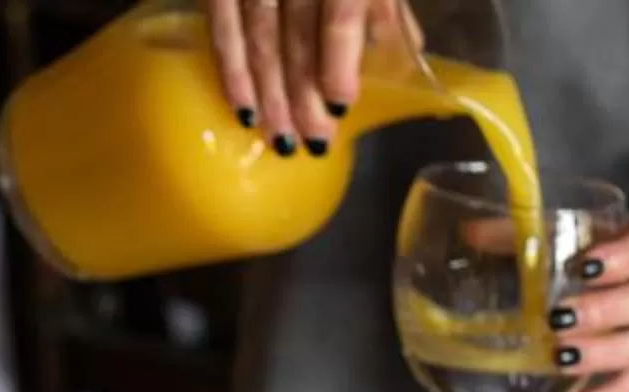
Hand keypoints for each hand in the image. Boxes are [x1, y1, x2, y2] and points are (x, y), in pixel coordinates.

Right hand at [204, 0, 420, 155]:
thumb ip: (384, 3)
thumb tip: (406, 53)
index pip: (338, 11)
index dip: (338, 59)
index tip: (340, 104)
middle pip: (298, 34)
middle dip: (304, 93)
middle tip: (312, 140)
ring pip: (260, 38)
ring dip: (270, 94)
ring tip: (281, 139)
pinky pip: (222, 26)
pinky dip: (231, 70)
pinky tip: (242, 108)